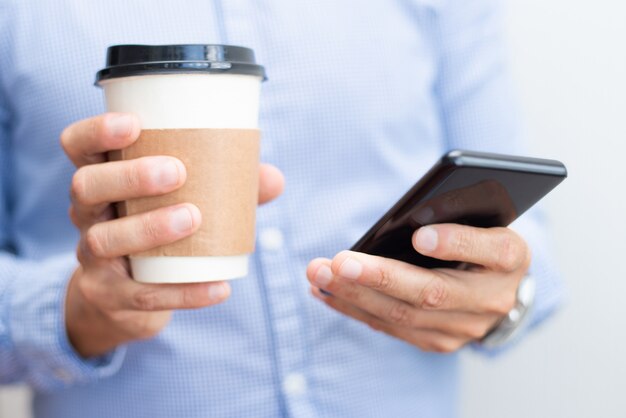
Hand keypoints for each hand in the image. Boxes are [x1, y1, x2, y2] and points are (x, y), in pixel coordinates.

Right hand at [61, 113, 284, 357]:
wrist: (125, 298)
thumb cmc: (158, 230)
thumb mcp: (182, 202)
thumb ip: (227, 188)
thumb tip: (273, 178)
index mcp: (104, 180)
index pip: (78, 146)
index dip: (96, 131)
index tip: (134, 124)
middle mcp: (88, 214)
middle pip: (87, 187)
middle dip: (129, 176)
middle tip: (176, 172)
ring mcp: (94, 258)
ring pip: (104, 240)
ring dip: (149, 228)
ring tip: (192, 219)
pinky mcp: (111, 296)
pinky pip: (142, 296)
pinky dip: (184, 293)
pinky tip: (220, 288)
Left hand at [307, 224, 529, 352]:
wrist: (498, 289)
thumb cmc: (480, 241)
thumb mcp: (482, 219)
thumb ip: (456, 214)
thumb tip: (408, 218)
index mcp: (510, 257)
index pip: (491, 249)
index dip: (455, 243)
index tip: (420, 236)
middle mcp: (491, 299)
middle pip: (431, 292)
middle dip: (379, 278)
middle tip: (337, 263)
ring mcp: (464, 328)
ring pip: (403, 315)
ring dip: (354, 295)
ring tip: (318, 274)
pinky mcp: (438, 342)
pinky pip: (391, 327)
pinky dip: (354, 309)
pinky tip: (325, 291)